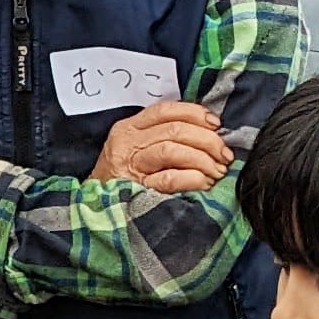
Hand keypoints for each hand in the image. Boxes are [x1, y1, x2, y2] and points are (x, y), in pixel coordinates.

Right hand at [96, 100, 232, 194]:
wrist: (94, 209)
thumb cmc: (122, 178)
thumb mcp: (136, 148)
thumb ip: (162, 136)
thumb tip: (208, 132)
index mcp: (129, 127)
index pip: (165, 110)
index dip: (195, 113)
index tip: (216, 124)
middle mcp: (127, 142)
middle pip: (174, 130)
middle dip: (206, 140)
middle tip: (224, 155)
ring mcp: (130, 165)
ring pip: (171, 150)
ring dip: (202, 159)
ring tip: (217, 171)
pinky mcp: (136, 189)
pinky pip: (169, 178)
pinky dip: (192, 178)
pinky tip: (204, 183)